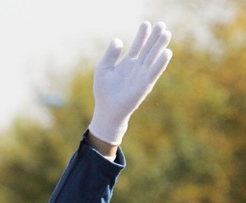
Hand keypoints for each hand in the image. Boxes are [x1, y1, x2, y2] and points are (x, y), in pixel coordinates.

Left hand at [88, 21, 172, 145]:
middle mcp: (138, 67)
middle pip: (148, 48)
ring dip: (160, 46)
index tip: (146, 23)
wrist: (107, 111)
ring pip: (153, 58)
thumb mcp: (103, 69)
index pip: (137, 45)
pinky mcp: (145, 85)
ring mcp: (142, 75)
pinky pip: (154, 72)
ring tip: (166, 33)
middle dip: (154, 37)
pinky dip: (160, 63)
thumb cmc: (104, 91)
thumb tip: (118, 40)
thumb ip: (110, 55)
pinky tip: (167, 52)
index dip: (142, 35)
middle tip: (161, 24)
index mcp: (128, 62)